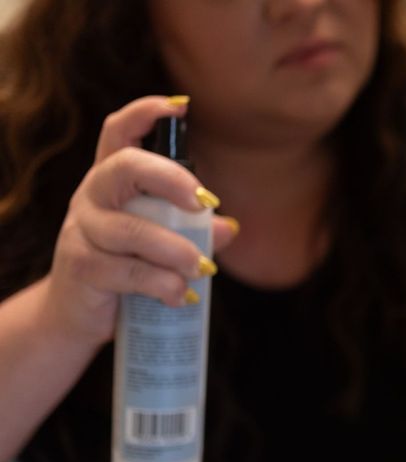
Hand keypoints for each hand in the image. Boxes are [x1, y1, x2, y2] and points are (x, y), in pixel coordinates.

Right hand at [39, 96, 238, 346]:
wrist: (80, 314)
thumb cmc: (128, 266)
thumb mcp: (163, 243)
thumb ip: (195, 231)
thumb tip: (230, 227)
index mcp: (113, 180)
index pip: (118, 133)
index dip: (144, 114)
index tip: (179, 107)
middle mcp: (92, 196)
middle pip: (124, 167)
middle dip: (169, 179)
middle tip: (204, 203)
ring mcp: (82, 230)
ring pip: (131, 230)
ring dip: (176, 249)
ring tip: (202, 268)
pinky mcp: (82, 268)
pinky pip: (126, 271)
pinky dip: (162, 284)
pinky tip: (181, 296)